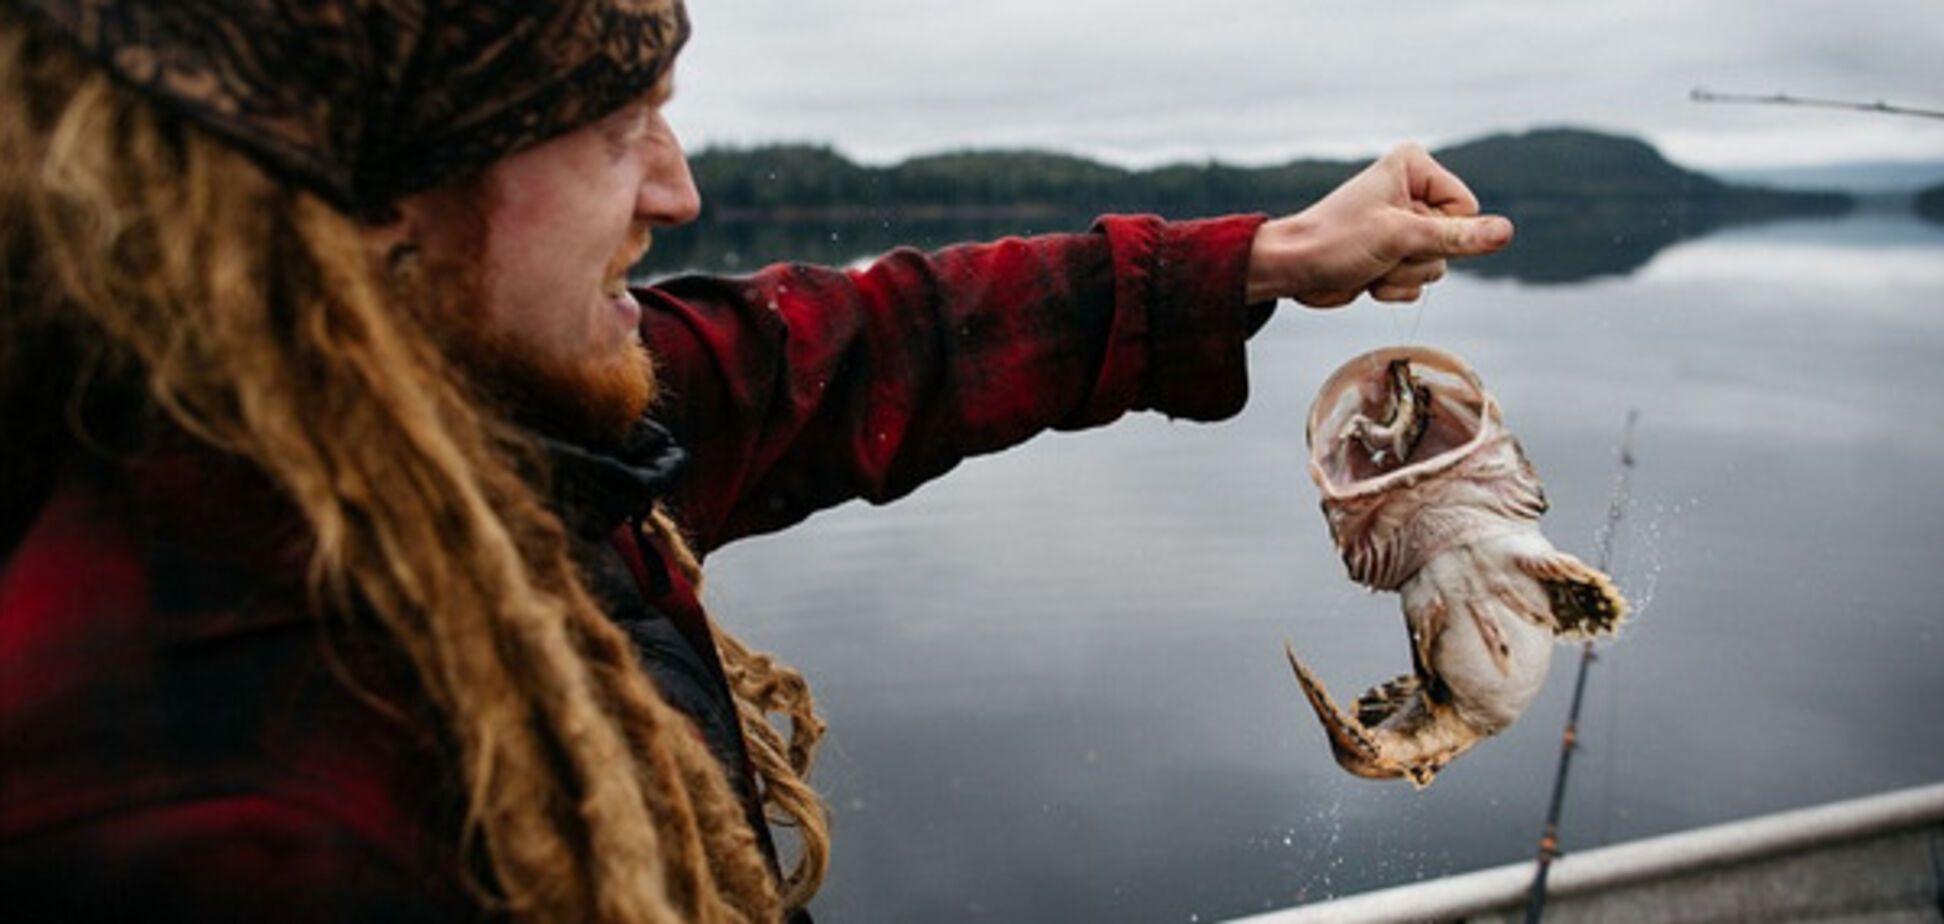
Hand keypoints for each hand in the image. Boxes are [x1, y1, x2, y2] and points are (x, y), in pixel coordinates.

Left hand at [1246, 143, 1512, 307]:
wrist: (1293, 270)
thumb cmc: (1334, 241)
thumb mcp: (1400, 236)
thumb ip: (1457, 236)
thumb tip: (1507, 232)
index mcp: (1415, 167)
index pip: (1466, 208)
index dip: (1441, 232)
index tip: (1402, 231)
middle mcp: (1413, 192)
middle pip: (1453, 240)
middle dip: (1416, 258)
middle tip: (1380, 251)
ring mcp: (1405, 226)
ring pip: (1437, 266)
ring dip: (1403, 276)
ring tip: (1371, 263)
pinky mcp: (1395, 255)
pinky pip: (1419, 283)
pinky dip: (1394, 288)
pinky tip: (1367, 277)